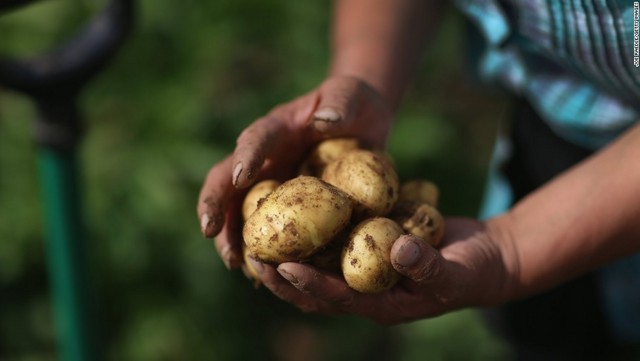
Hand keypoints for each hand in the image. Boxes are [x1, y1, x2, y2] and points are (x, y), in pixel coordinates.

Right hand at [197, 75, 393, 268]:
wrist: (358, 124)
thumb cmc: (354, 105)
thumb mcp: (352, 96)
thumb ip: (341, 102)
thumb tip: (324, 120)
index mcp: (278, 128)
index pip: (257, 138)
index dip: (246, 157)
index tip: (240, 177)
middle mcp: (263, 157)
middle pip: (227, 179)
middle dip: (215, 204)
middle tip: (209, 231)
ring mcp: (268, 182)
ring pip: (236, 210)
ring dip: (230, 235)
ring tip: (234, 263)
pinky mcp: (280, 205)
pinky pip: (262, 228)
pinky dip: (257, 249)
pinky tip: (260, 276)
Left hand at [245, 218, 513, 324]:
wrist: (485, 257)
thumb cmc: (474, 270)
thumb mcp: (457, 271)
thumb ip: (429, 265)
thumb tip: (398, 249)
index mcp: (382, 304)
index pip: (335, 297)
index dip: (306, 283)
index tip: (279, 264)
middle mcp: (366, 290)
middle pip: (314, 287)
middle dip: (281, 273)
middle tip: (250, 252)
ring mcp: (365, 270)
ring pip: (318, 264)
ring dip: (290, 251)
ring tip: (259, 233)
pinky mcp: (368, 247)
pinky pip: (334, 241)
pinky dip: (314, 230)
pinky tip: (294, 209)